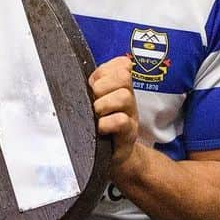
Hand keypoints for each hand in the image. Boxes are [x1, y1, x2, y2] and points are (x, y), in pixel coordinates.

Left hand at [89, 55, 139, 169]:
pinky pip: (121, 121)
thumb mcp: (96, 100)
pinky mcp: (129, 134)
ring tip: (96, 115)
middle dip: (102, 86)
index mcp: (120, 87)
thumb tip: (89, 75)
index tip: (93, 85)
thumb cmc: (100, 125)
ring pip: (123, 97)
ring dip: (104, 105)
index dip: (104, 72)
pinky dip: (107, 123)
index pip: (121, 64)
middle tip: (93, 101)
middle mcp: (128, 97)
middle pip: (123, 77)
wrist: (112, 155)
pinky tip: (100, 129)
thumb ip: (94, 84)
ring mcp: (131, 115)